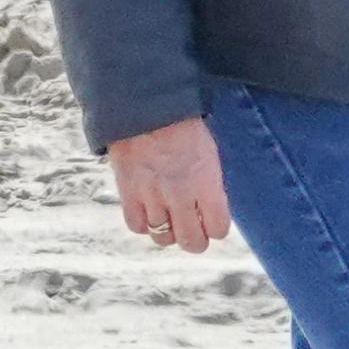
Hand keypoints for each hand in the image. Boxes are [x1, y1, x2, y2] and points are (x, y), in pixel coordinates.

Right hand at [107, 115, 231, 254]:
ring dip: (169, 232)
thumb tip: (212, 211)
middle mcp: (182, 194)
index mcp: (207, 181)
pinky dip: (144, 223)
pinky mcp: (129, 194)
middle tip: (194, 232)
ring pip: (164, 237)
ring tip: (171, 218)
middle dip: (196, 240)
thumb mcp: (208, 151)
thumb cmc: (183, 125)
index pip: (219, 228)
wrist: (146, 106)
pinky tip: (149, 210)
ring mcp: (153, 196)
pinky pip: (138, 227)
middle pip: (193, 242)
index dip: (217, 227)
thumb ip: (211, 185)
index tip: (214, 223)